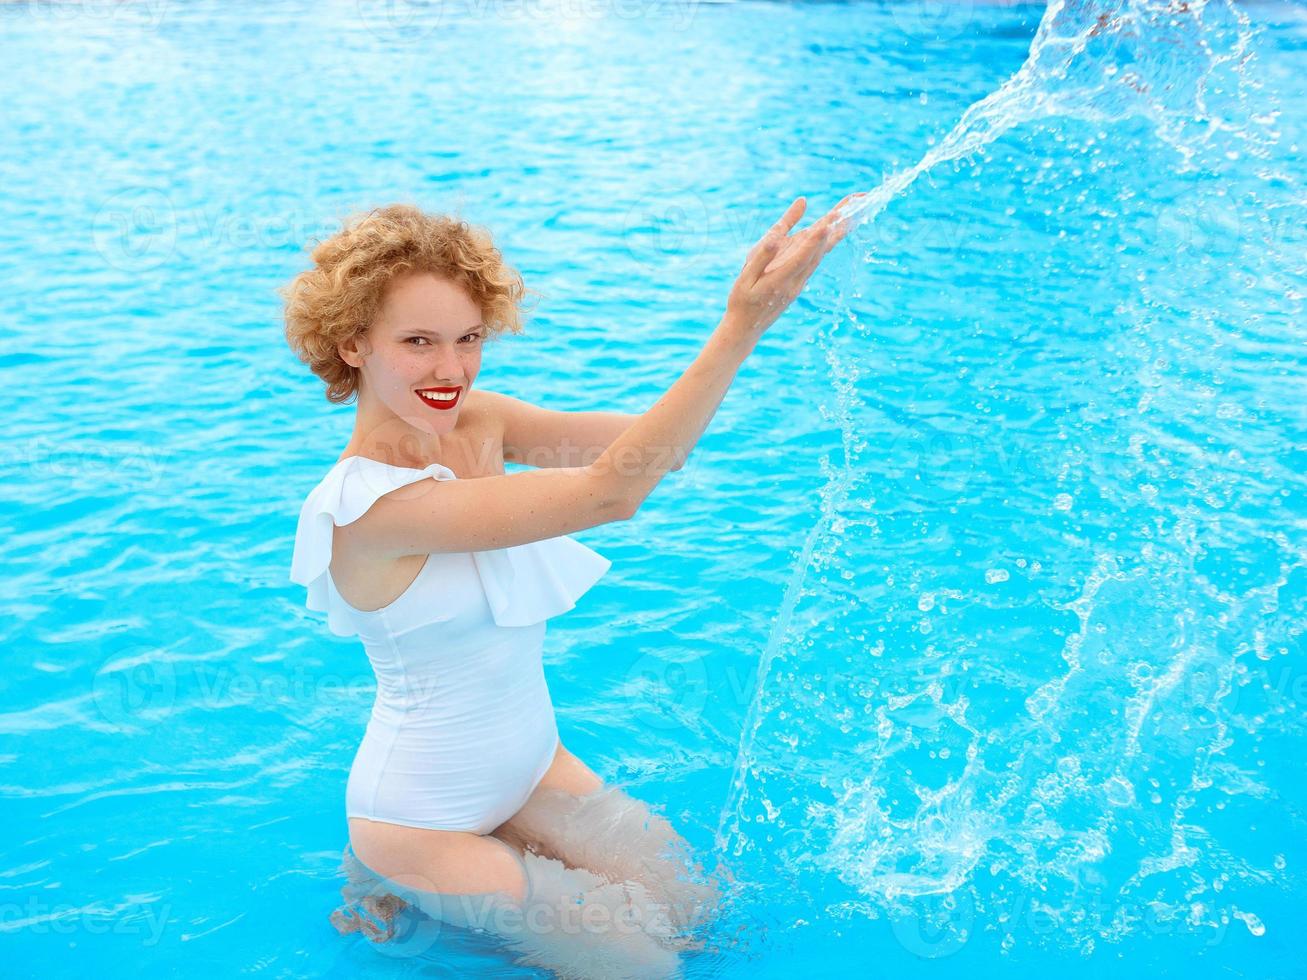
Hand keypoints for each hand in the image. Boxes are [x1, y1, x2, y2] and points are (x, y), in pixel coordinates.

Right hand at [725, 192, 866, 336]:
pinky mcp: (801, 281)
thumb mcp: (745, 277)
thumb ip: (762, 255)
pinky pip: (817, 257)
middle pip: (821, 249)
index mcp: (780, 279)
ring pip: (822, 252)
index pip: (802, 256)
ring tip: (853, 209)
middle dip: (837, 225)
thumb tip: (777, 236)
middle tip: (856, 202)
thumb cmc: (742, 300)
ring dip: (838, 230)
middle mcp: (797, 281)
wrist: (747, 327)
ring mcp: (801, 282)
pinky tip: (835, 229)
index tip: (828, 222)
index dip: (815, 239)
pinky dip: (828, 240)